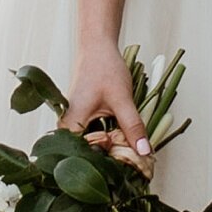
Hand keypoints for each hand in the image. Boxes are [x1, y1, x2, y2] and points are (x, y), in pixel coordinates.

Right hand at [65, 42, 150, 157]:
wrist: (97, 48)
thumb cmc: (104, 68)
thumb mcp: (122, 99)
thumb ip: (133, 126)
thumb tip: (144, 152)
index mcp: (71, 125)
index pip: (85, 158)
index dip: (108, 163)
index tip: (129, 161)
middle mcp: (66, 128)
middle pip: (88, 156)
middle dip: (110, 159)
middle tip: (133, 161)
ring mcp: (73, 125)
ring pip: (92, 148)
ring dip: (110, 150)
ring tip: (129, 152)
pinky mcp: (80, 121)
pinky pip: (93, 138)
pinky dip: (108, 140)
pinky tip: (122, 139)